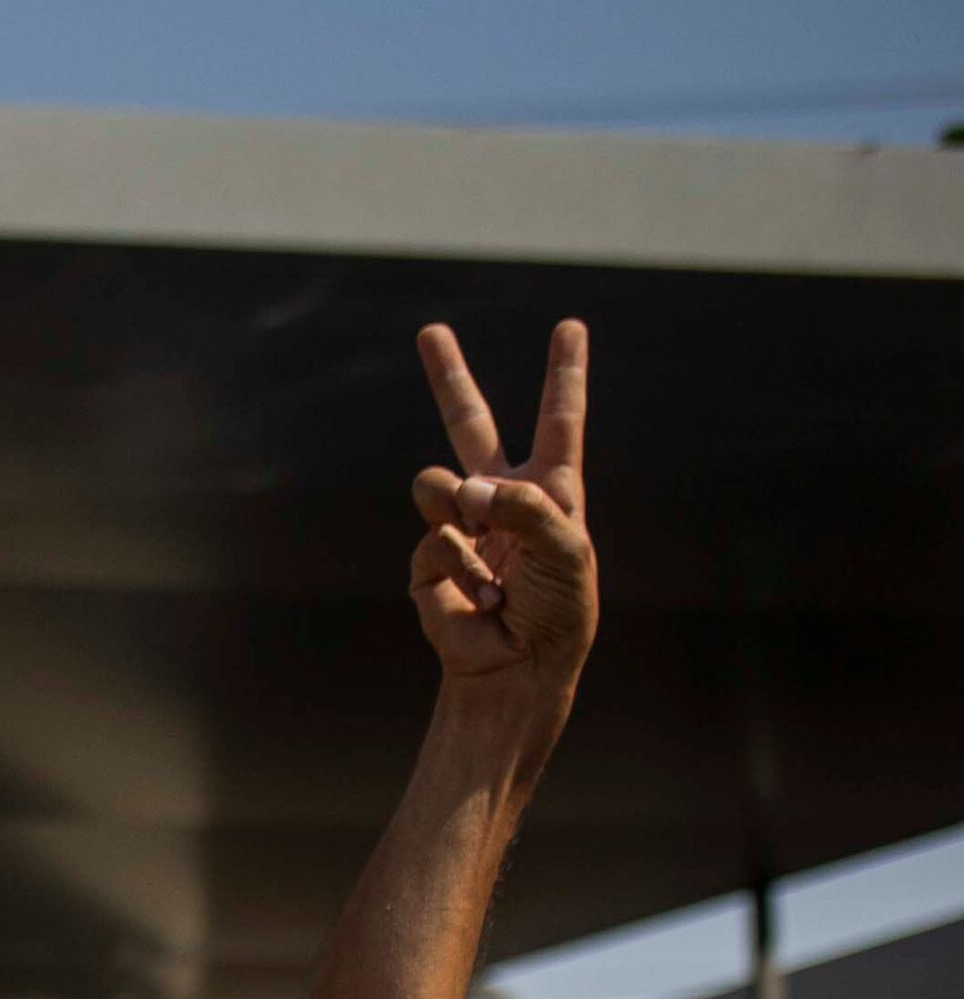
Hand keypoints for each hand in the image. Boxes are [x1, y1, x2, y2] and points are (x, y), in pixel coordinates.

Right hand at [407, 321, 595, 696]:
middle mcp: (502, 500)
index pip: (559, 421)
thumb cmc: (559, 611)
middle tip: (430, 331)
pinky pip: (430, 542)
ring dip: (452, 508)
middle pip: (471, 425)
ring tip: (477, 546)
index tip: (569, 327)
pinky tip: (479, 597)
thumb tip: (462, 491)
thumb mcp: (566, 550)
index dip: (564, 374)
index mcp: (551, 491)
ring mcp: (461, 528)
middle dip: (449, 378)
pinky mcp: (428, 563)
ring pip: (434, 486)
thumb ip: (523, 506)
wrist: (518, 670)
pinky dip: (455, 568)